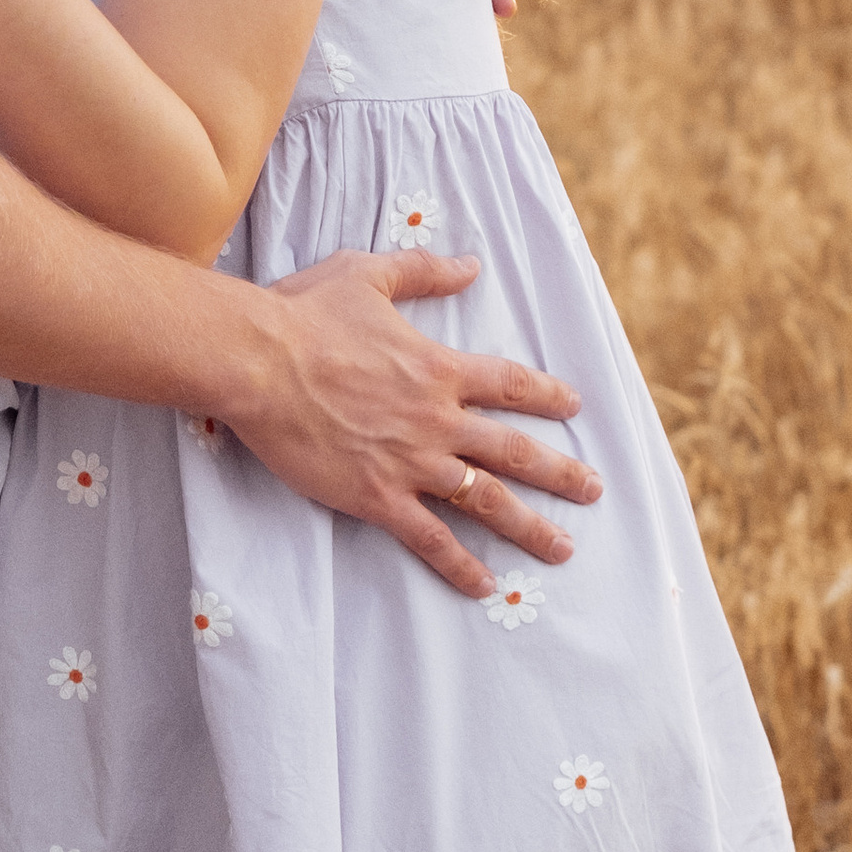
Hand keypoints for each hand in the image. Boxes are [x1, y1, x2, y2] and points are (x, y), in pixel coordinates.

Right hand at [225, 243, 598, 596]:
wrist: (258, 363)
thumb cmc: (304, 314)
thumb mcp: (367, 275)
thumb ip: (422, 270)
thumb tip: (470, 265)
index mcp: (438, 368)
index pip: (509, 384)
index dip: (545, 395)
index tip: (574, 406)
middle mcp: (437, 419)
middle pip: (515, 452)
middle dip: (561, 473)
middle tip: (594, 491)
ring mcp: (411, 463)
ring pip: (486, 501)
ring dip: (529, 527)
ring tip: (562, 549)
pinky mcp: (377, 497)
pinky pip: (430, 539)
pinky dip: (460, 564)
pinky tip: (486, 586)